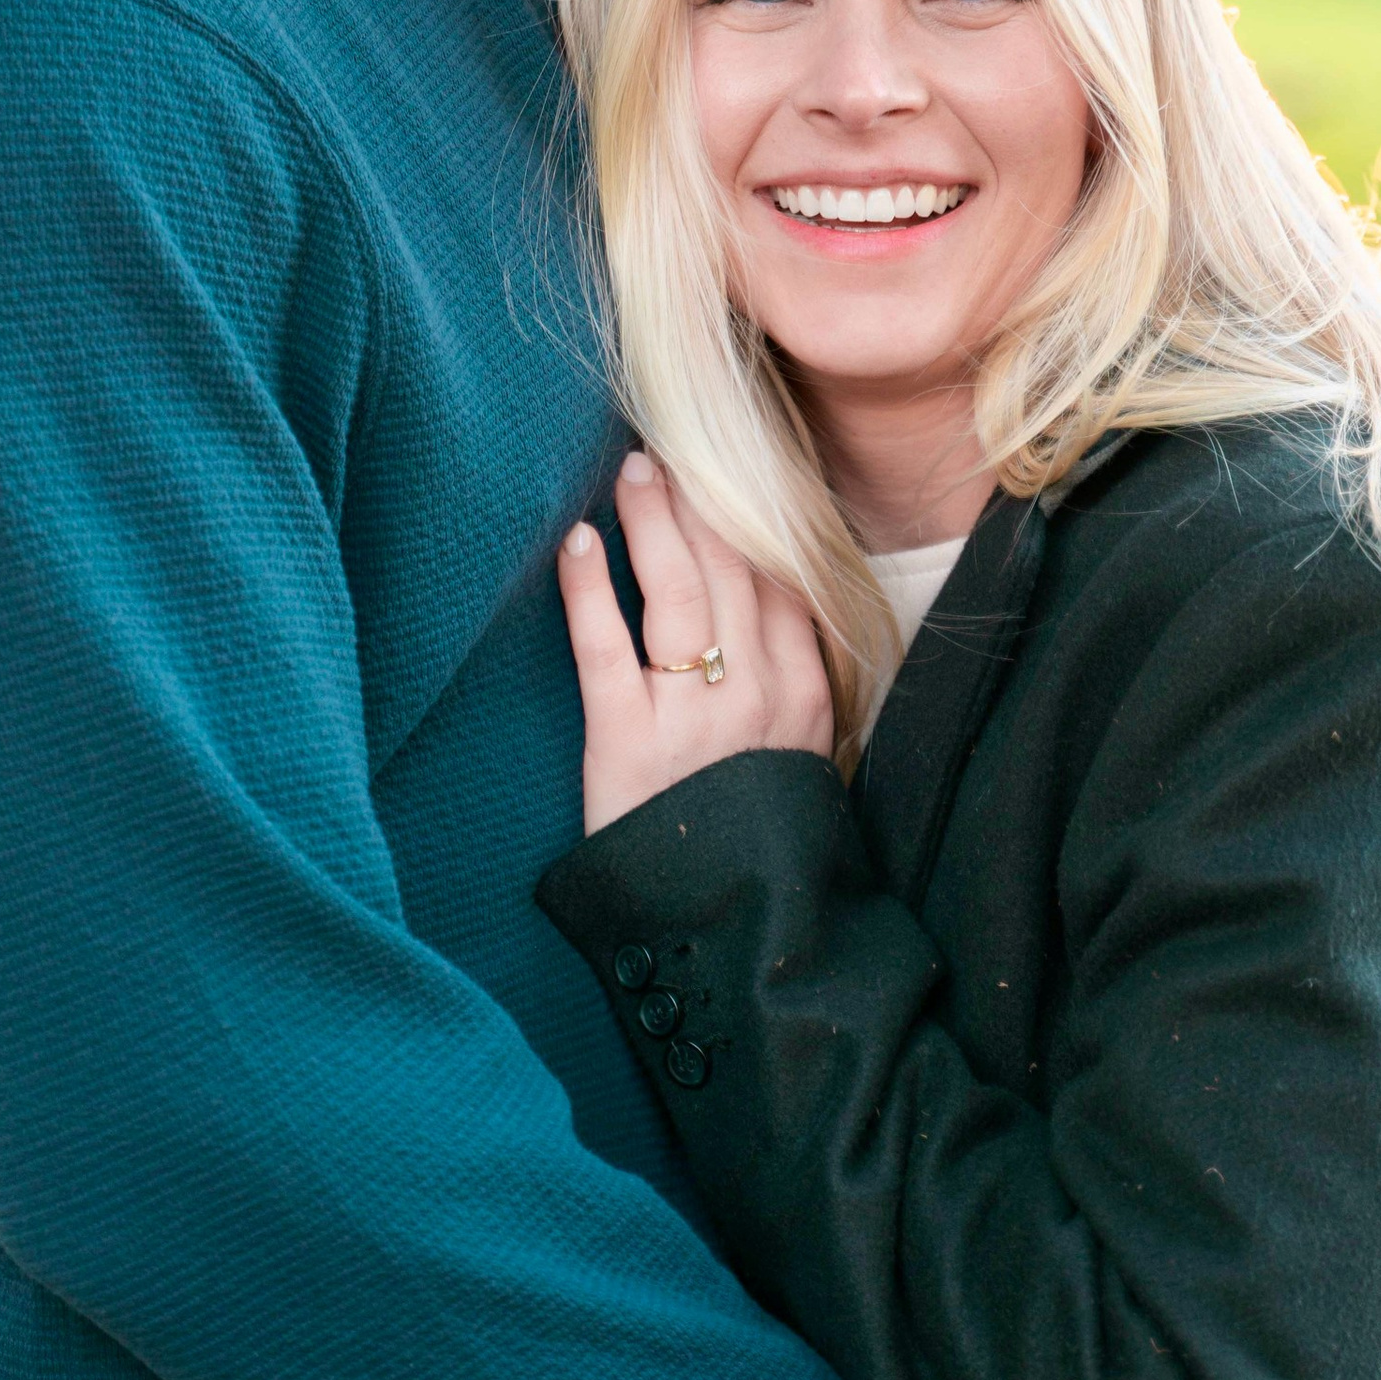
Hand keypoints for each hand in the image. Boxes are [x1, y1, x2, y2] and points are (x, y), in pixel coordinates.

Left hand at [559, 453, 835, 834]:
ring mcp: (694, 718)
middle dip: (701, 501)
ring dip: (651, 521)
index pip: (780, 582)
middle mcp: (757, 696)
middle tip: (670, 448)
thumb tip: (775, 606)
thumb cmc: (754, 842)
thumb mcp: (798, 762)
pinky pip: (605, 647)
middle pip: (731, 570)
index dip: (751, 520)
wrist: (732, 931)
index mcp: (804, 698)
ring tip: (631, 473)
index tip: (728, 472)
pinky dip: (589, 588)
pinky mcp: (628, 744)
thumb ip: (790, 685)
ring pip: (675, 592)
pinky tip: (576, 543)